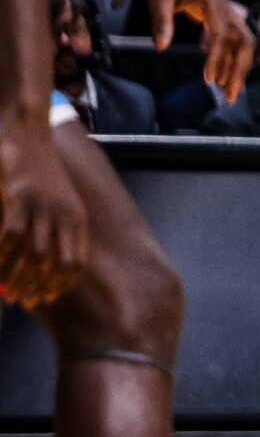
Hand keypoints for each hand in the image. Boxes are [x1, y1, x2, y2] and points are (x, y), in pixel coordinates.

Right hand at [0, 123, 85, 307]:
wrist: (30, 136)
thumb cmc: (42, 173)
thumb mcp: (61, 201)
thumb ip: (58, 227)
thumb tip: (46, 260)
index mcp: (77, 218)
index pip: (75, 261)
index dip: (61, 284)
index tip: (47, 297)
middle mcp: (63, 215)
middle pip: (55, 263)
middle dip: (38, 287)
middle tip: (22, 300)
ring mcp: (41, 207)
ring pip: (31, 254)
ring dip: (18, 278)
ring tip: (8, 293)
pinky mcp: (18, 198)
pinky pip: (8, 236)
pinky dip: (1, 256)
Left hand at [146, 0, 251, 101]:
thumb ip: (161, 22)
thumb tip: (161, 48)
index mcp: (213, 2)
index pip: (222, 35)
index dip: (217, 58)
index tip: (209, 79)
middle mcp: (226, 9)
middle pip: (244, 43)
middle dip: (240, 71)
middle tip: (231, 96)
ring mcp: (226, 12)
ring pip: (243, 44)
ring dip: (238, 68)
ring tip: (228, 91)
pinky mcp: (221, 16)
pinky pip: (233, 40)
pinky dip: (230, 59)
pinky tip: (222, 74)